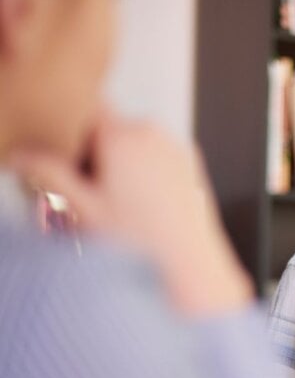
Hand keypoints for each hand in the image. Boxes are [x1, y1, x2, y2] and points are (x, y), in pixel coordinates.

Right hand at [9, 110, 252, 316]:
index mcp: (123, 135)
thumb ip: (48, 174)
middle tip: (88, 193)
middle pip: (108, 129)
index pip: (84, 111)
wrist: (191, 266)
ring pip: (133, 143)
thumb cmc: (141, 243)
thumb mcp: (82, 209)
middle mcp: (153, 133)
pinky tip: (143, 207)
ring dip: (119, 165)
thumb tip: (21, 156)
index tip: (65, 159)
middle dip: (93, 154)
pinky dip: (145, 173)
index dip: (70, 134)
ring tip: (117, 206)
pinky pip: (156, 158)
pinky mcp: (191, 164)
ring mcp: (176, 147)